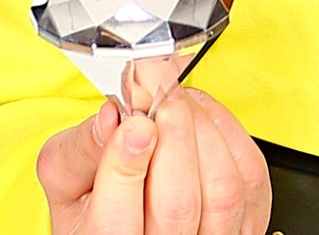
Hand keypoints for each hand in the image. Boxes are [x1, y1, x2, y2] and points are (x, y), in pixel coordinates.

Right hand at [36, 87, 271, 233]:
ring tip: (181, 103)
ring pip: (222, 192)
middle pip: (178, 206)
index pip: (115, 225)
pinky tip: (205, 118)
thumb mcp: (66, 186)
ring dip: (205, 131)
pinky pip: (252, 181)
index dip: (126, 166)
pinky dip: (232, 136)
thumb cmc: (97, 206)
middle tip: (164, 95)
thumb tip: (110, 119)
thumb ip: (76, 153)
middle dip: (175, 135)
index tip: (133, 124)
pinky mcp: (243, 226)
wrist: (130, 222)